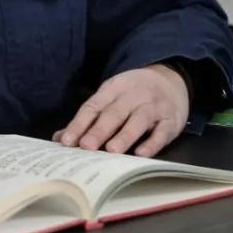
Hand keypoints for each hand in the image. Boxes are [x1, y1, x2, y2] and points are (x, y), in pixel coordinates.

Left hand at [52, 65, 188, 156]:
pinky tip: (141, 154)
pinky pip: (162, 132)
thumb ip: (88, 118)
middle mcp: (133, 96)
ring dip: (125, 135)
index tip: (66, 141)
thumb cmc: (133, 94)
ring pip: (138, 120)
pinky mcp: (171, 120)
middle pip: (114, 113)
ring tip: (111, 150)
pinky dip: (152, 143)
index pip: (93, 106)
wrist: (171, 78)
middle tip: (85, 147)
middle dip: (99, 130)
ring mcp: (154, 107)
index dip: (79, 124)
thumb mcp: (111, 97)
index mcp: (113, 88)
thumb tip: (60, 139)